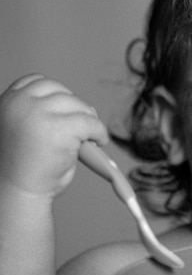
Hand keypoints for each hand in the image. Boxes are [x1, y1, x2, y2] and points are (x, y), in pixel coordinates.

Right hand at [0, 74, 108, 196]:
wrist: (18, 193)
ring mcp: (39, 113)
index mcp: (7, 102)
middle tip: (84, 128)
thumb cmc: (25, 169)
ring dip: (88, 120)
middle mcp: (20, 103)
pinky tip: (99, 142)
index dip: (54, 95)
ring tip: (91, 137)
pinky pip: (90, 123)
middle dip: (75, 108)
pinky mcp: (60, 128)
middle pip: (60, 90)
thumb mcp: (30, 131)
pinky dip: (99, 132)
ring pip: (78, 105)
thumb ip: (49, 115)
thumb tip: (87, 108)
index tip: (66, 111)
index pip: (35, 82)